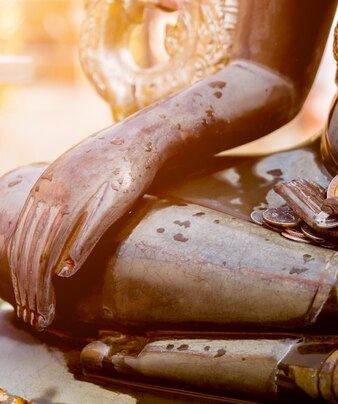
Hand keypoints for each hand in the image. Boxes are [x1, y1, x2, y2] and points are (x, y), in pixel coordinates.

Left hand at [9, 128, 160, 329]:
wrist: (140, 139)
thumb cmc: (111, 163)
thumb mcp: (74, 179)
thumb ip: (57, 205)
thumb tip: (52, 234)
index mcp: (43, 192)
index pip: (18, 243)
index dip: (17, 277)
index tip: (24, 303)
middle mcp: (53, 195)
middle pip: (28, 252)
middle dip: (27, 291)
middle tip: (33, 318)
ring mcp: (79, 197)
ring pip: (48, 248)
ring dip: (42, 286)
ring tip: (45, 312)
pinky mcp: (107, 200)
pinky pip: (84, 231)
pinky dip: (73, 254)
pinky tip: (66, 274)